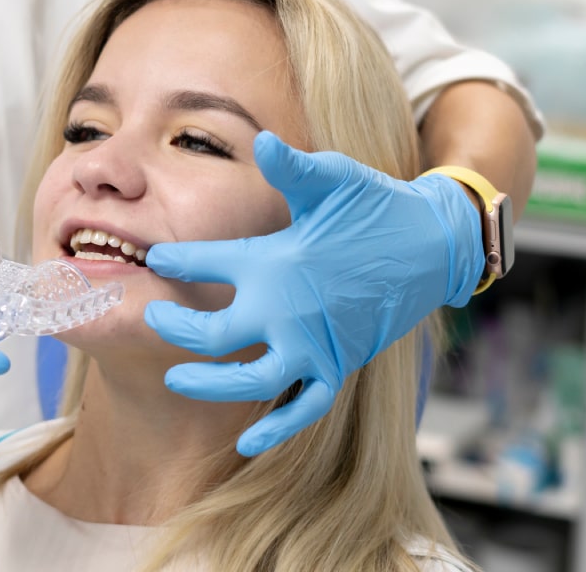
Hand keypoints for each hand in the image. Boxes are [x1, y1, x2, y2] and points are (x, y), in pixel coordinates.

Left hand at [143, 131, 481, 455]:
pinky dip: (276, 429)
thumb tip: (261, 140)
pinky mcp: (338, 365)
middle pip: (216, 336)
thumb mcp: (334, 179)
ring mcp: (314, 344)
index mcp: (279, 261)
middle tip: (153, 320)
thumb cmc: (376, 205)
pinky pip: (304, 408)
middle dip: (177, 331)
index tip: (154, 260)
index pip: (211, 264)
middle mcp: (290, 311)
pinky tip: (247, 445)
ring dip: (209, 385)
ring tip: (175, 379)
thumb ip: (292, 167)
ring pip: (251, 382)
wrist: (433, 244)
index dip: (178, 262)